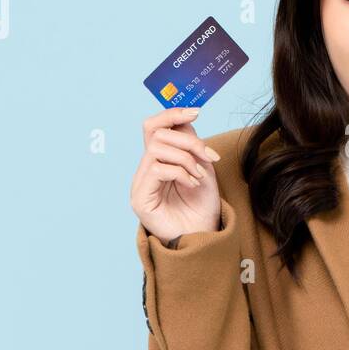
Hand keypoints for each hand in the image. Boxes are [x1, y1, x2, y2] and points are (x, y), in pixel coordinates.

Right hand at [130, 106, 222, 241]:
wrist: (203, 237)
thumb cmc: (202, 207)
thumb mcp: (202, 168)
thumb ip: (191, 144)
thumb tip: (186, 118)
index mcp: (158, 160)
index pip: (154, 127)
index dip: (172, 114)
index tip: (197, 111)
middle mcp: (145, 170)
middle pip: (156, 134)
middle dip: (188, 140)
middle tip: (208, 157)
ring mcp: (140, 184)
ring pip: (156, 149)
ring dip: (185, 158)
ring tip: (199, 174)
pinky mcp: (140, 198)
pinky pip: (156, 169)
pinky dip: (179, 172)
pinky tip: (192, 184)